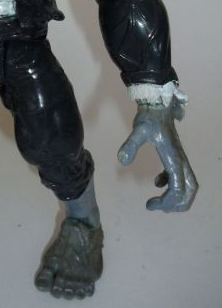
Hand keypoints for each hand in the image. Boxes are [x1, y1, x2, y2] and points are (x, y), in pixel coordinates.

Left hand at [117, 94, 197, 211]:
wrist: (157, 104)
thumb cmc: (149, 117)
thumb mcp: (138, 130)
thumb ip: (131, 145)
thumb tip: (122, 161)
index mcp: (173, 158)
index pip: (178, 187)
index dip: (167, 200)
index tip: (150, 204)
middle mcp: (180, 160)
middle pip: (190, 189)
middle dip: (178, 203)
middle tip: (158, 207)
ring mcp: (179, 157)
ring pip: (189, 183)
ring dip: (178, 196)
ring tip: (159, 201)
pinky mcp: (175, 154)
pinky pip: (180, 175)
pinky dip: (172, 184)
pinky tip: (157, 181)